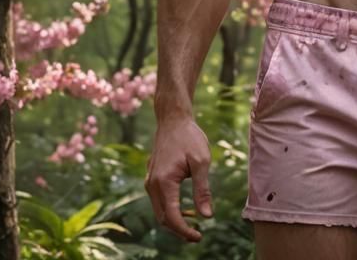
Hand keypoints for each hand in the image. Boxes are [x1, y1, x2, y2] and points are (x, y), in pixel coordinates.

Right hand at [145, 117, 213, 241]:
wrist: (173, 119)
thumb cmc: (189, 137)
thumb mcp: (201, 161)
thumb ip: (202, 189)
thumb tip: (207, 216)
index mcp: (164, 182)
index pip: (172, 217)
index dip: (185, 231)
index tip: (199, 236)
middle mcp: (152, 184)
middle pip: (163, 218)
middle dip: (179, 229)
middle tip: (197, 234)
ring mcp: (150, 181)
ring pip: (159, 211)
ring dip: (174, 221)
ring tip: (193, 224)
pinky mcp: (152, 178)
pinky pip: (158, 201)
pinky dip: (170, 210)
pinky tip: (185, 209)